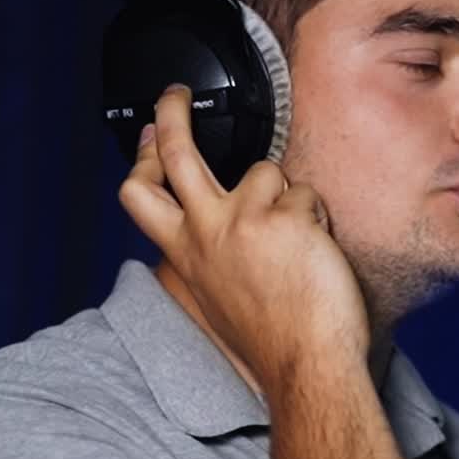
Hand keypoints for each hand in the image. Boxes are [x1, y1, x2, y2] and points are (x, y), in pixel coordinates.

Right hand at [119, 85, 370, 390]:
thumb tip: (206, 225)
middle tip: (175, 94)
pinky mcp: (286, 218)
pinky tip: (319, 256)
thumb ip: (208, 255)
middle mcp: (207, 230)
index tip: (146, 135)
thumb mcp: (216, 298)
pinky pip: (309, 197)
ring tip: (299, 242)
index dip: (141, 159)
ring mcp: (245, 221)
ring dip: (289, 198)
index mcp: (186, 252)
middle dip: (169, 113)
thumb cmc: (272, 339)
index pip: (139, 194)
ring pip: (265, 171)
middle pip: (176, 152)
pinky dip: (319, 221)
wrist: (306, 364)